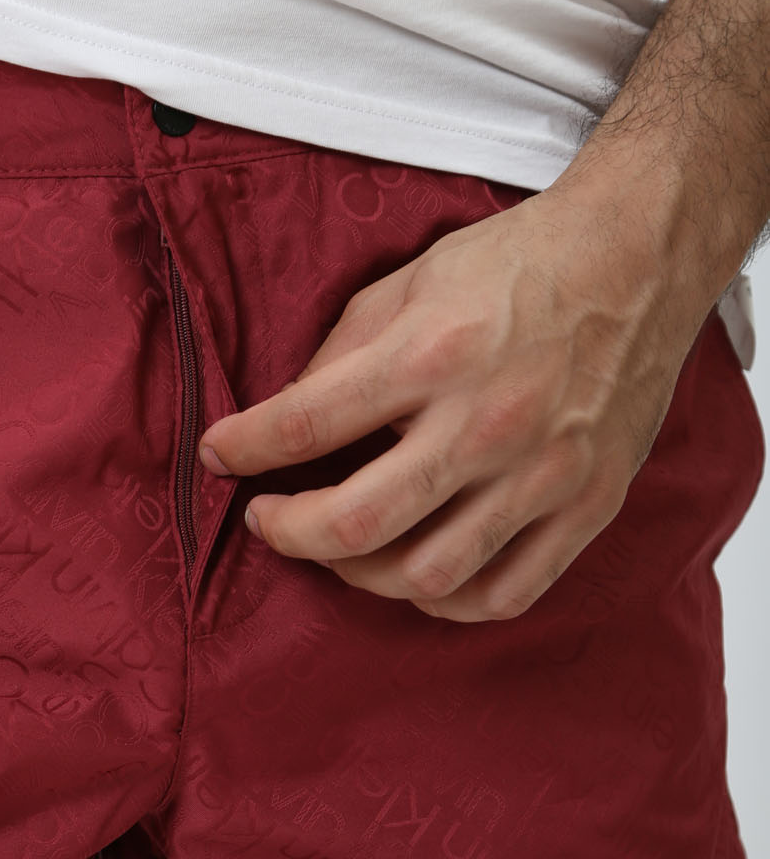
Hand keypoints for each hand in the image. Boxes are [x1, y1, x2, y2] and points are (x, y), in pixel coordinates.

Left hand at [197, 185, 715, 623]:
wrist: (638, 257)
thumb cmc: (518, 264)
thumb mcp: (409, 282)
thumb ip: (342, 352)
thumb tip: (285, 416)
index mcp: (433, 354)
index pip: (306, 423)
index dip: (244, 449)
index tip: (220, 456)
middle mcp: (486, 423)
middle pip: (359, 524)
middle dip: (290, 533)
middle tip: (269, 520)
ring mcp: (542, 474)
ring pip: (428, 575)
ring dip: (361, 574)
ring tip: (340, 547)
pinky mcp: (586, 505)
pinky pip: (506, 593)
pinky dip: (446, 601)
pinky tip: (416, 575)